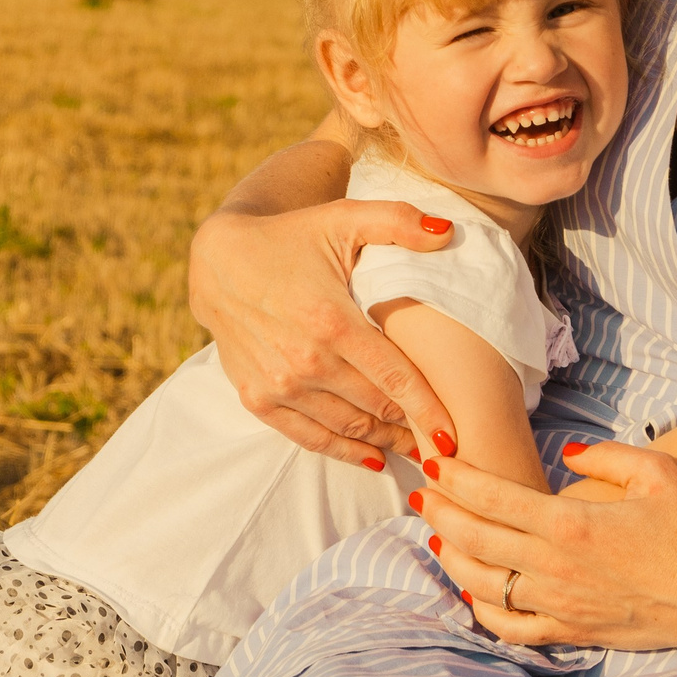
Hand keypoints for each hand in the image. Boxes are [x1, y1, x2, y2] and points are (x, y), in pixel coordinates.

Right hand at [187, 199, 455, 466]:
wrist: (220, 262)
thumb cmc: (291, 238)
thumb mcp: (343, 219)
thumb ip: (398, 222)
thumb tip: (449, 230)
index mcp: (332, 320)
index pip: (395, 377)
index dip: (429, 410)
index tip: (455, 437)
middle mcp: (305, 360)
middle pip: (376, 407)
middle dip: (414, 428)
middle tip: (445, 441)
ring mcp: (278, 384)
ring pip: (347, 426)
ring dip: (385, 440)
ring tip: (417, 447)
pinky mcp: (257, 398)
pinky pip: (308, 437)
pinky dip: (344, 451)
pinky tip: (373, 458)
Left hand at [415, 443, 676, 660]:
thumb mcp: (659, 472)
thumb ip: (606, 454)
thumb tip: (566, 449)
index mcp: (572, 524)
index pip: (492, 497)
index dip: (456, 478)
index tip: (434, 462)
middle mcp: (555, 567)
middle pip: (475, 538)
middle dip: (440, 512)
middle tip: (421, 493)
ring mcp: (558, 605)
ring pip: (480, 584)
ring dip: (452, 557)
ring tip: (439, 535)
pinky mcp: (569, 632)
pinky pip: (507, 627)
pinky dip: (479, 608)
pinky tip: (470, 589)